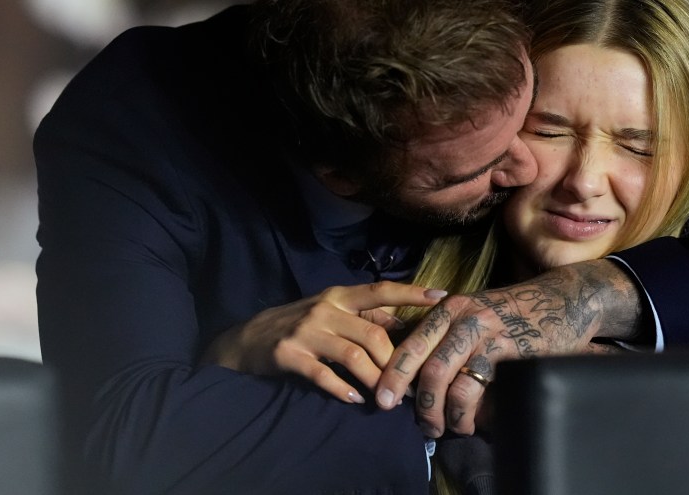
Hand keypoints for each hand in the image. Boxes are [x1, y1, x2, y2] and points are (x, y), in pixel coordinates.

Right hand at [202, 281, 445, 403]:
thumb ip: (364, 315)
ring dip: (375, 379)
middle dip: (396, 362)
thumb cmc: (299, 324)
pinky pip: (323, 374)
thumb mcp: (331, 311)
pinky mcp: (289, 355)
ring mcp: (306, 331)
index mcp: (340, 296)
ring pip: (353, 355)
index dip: (411, 293)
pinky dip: (343, 388)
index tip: (441, 297)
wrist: (247, 339)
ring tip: (387, 398)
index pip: (381, 290)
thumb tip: (403, 320)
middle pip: (373, 334)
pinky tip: (355, 398)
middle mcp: (326, 309)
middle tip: (411, 386)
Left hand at [373, 259, 641, 436]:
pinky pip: (478, 388)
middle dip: (419, 403)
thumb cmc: (515, 310)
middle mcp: (464, 317)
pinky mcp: (509, 351)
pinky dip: (469, 412)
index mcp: (449, 308)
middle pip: (427, 367)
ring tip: (447, 429)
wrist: (563, 298)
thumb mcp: (475, 309)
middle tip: (421, 426)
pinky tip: (472, 422)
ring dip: (443, 413)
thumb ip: (447, 332)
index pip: (412, 343)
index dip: (393, 375)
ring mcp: (487, 334)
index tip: (383, 400)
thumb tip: (415, 373)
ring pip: (449, 381)